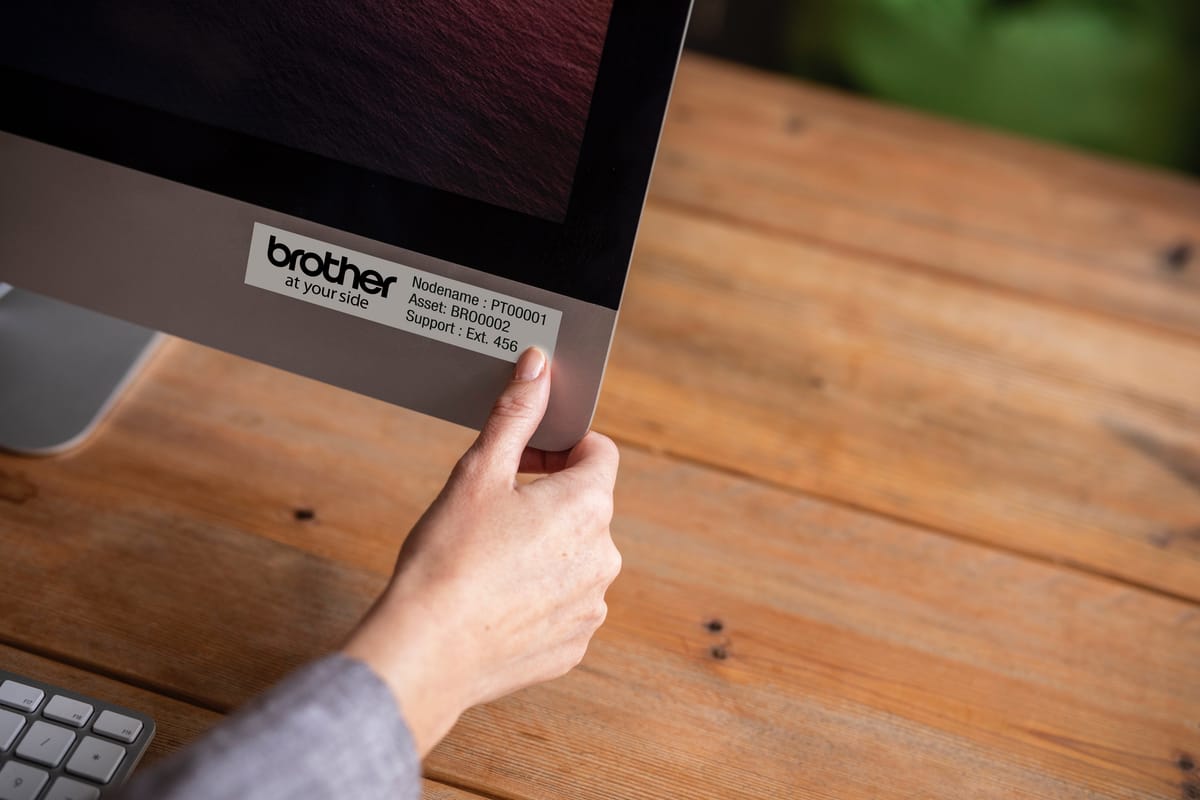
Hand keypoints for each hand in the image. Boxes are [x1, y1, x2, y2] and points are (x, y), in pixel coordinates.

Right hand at [343, 348, 620, 756]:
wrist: (426, 651)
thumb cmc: (448, 559)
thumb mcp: (478, 472)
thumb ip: (516, 414)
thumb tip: (538, 366)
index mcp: (588, 505)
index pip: (598, 452)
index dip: (559, 447)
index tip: (522, 459)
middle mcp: (604, 556)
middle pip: (587, 506)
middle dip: (547, 498)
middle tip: (493, 509)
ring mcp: (592, 605)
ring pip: (576, 557)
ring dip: (545, 548)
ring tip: (489, 558)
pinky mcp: (574, 644)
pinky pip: (564, 604)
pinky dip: (538, 596)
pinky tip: (496, 598)